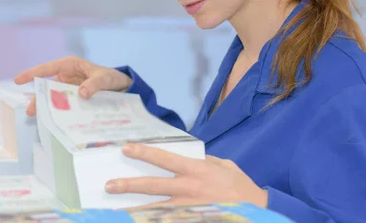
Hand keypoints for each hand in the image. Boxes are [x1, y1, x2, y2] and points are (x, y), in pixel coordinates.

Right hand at [14, 56, 132, 115]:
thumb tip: (80, 93)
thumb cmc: (112, 78)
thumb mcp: (105, 79)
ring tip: (40, 118)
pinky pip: (63, 103)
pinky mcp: (74, 97)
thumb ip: (94, 85)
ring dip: (46, 106)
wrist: (123, 87)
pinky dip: (58, 110)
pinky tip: (54, 119)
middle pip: (47, 85)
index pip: (47, 68)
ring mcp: (70, 86)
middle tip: (31, 111)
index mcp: (70, 65)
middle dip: (38, 97)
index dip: (32, 74)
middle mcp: (67, 75)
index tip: (18, 80)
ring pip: (53, 96)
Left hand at [105, 143, 267, 208]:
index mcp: (197, 170)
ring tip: (116, 210)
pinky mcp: (192, 218)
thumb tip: (187, 157)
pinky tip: (139, 220)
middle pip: (153, 186)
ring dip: (135, 209)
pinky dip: (153, 219)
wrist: (257, 211)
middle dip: (129, 185)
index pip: (165, 159)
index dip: (144, 153)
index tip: (125, 148)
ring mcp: (189, 208)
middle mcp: (189, 189)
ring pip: (155, 209)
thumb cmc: (240, 186)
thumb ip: (204, 161)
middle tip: (109, 185)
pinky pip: (167, 220)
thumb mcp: (224, 166)